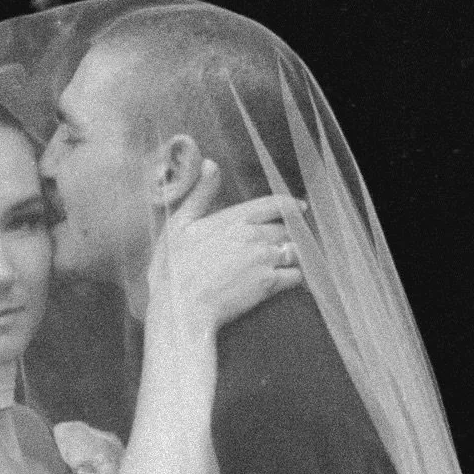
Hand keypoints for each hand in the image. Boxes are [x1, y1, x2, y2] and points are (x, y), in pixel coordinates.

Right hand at [148, 164, 303, 348]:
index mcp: (234, 218)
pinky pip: (295, 275)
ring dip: (293, 254)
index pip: (274, 204)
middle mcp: (254, 235)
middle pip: (287, 228)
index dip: (291, 204)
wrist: (181, 309)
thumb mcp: (177, 225)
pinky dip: (295, 276)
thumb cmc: (173, 270)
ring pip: (294, 250)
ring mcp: (264, 259)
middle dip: (289, 233)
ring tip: (288, 261)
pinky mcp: (269, 284)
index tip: (300, 207)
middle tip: (287, 241)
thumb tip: (210, 164)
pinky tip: (288, 280)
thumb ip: (199, 194)